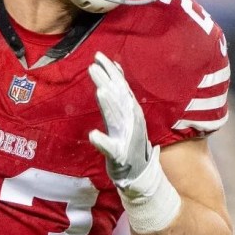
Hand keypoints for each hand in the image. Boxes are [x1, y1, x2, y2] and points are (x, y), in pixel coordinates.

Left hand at [88, 52, 180, 231]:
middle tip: (94, 67)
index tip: (99, 57)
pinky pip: (111, 148)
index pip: (120, 88)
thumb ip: (119, 94)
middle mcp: (130, 123)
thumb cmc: (129, 143)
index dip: (110, 72)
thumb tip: (114, 68)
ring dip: (110, 105)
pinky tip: (93, 135)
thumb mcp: (125, 115)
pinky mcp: (119, 156)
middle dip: (107, 82)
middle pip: (118, 99)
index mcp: (129, 113)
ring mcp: (126, 139)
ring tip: (101, 91)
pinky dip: (102, 142)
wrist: (140, 176)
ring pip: (117, 119)